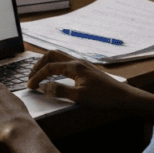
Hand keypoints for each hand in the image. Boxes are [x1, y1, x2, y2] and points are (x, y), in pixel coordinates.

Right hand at [27, 51, 153, 118]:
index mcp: (74, 66)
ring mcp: (82, 64)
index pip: (49, 67)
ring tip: (40, 75)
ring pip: (59, 56)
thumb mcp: (79, 97)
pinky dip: (55, 66)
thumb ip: (59, 91)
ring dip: (47, 63)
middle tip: (31, 76)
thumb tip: (43, 87)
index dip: (37, 76)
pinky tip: (55, 76)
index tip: (30, 86)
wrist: (124, 97)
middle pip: (52, 55)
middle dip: (38, 64)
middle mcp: (77, 61)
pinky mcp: (86, 69)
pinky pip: (66, 62)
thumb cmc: (104, 98)